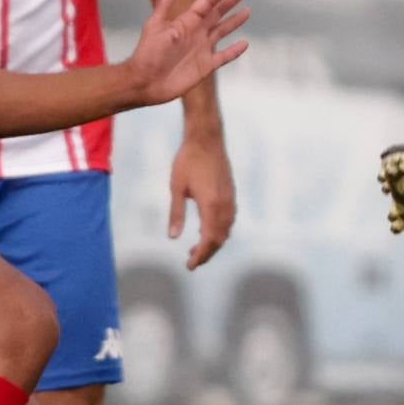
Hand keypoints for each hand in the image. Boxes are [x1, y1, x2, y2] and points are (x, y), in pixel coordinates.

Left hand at [124, 0, 251, 108]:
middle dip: (231, 0)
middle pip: (218, 13)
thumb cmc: (147, 54)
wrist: (145, 83)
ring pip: (223, 32)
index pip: (208, 2)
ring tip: (247, 11)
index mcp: (186, 22)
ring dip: (234, 22)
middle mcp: (196, 33)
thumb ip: (165, 3)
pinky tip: (244, 43)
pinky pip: (224, 56)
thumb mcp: (156, 26)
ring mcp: (202, 49)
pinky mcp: (205, 66)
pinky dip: (234, 51)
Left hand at [168, 129, 237, 270]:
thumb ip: (176, 214)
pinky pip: (229, 219)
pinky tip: (207, 229)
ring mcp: (230, 199)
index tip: (190, 266)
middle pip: (220, 239)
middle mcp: (224, 205)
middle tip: (192, 261)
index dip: (200, 256)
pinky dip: (220, 230)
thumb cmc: (188, 160)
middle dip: (207, 253)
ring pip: (226, 230)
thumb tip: (172, 237)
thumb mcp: (177, 188)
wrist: (207, 138)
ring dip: (214, 242)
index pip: (208, 240)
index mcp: (211, 206)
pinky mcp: (231, 193)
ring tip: (197, 247)